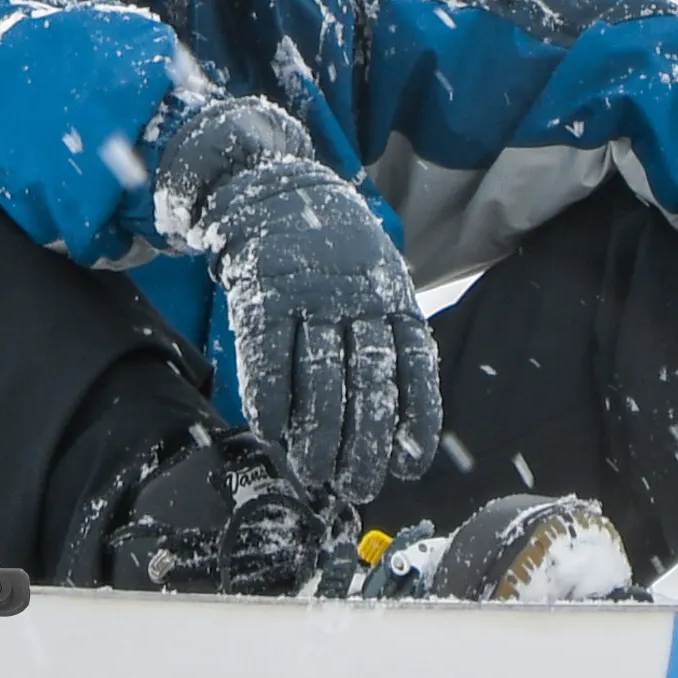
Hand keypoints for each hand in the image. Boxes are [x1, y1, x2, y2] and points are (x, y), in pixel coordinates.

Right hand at [197, 157, 441, 501]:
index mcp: (392, 297)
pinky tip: (270, 433)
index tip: (408, 466)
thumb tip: (395, 412)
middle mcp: (358, 299)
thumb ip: (384, 332)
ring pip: (321, 381)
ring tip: (315, 475)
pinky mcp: (263, 297)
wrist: (271, 191)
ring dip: (318, 436)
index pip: (414, 368)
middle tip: (356, 487)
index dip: (414, 420)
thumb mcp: (374, 277)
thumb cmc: (327, 250)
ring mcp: (310, 298)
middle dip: (365, 444)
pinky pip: (269, 360)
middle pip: (368, 385)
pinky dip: (270, 402)